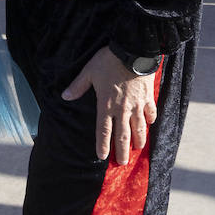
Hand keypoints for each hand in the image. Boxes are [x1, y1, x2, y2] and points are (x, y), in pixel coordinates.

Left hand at [61, 46, 158, 164]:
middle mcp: (122, 109)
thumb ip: (78, 86)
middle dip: (122, 151)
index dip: (103, 145)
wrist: (132, 52)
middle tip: (122, 163)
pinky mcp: (148, 98)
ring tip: (138, 150)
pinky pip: (150, 113)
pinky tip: (150, 125)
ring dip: (139, 141)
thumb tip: (64, 96)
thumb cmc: (108, 61)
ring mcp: (137, 105)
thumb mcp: (89, 72)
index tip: (102, 157)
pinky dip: (150, 120)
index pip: (103, 130)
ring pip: (139, 128)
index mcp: (106, 105)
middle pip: (123, 135)